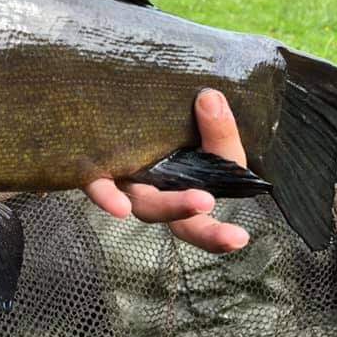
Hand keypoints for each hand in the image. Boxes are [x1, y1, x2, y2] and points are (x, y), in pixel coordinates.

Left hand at [84, 89, 250, 252]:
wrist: (119, 103)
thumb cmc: (169, 125)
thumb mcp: (201, 128)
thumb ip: (213, 125)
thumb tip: (211, 99)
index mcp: (188, 192)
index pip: (208, 219)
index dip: (220, 236)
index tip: (239, 238)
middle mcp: (158, 196)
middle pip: (183, 224)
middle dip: (208, 233)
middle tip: (233, 237)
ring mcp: (128, 185)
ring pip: (149, 205)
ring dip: (172, 206)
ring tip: (197, 203)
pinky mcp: (97, 170)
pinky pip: (100, 186)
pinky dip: (110, 197)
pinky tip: (119, 206)